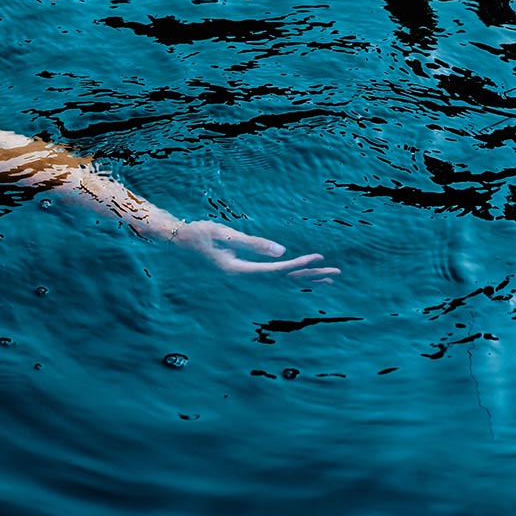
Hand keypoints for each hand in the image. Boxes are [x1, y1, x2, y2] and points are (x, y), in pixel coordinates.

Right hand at [170, 219, 338, 280]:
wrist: (179, 241)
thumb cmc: (199, 233)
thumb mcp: (224, 234)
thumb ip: (252, 244)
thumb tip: (282, 251)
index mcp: (237, 270)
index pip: (275, 271)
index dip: (298, 266)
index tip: (319, 258)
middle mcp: (243, 278)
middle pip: (283, 281)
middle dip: (309, 276)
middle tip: (336, 273)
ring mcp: (243, 277)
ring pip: (280, 281)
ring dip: (304, 279)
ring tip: (328, 278)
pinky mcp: (244, 271)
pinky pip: (273, 278)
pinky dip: (291, 277)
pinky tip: (303, 276)